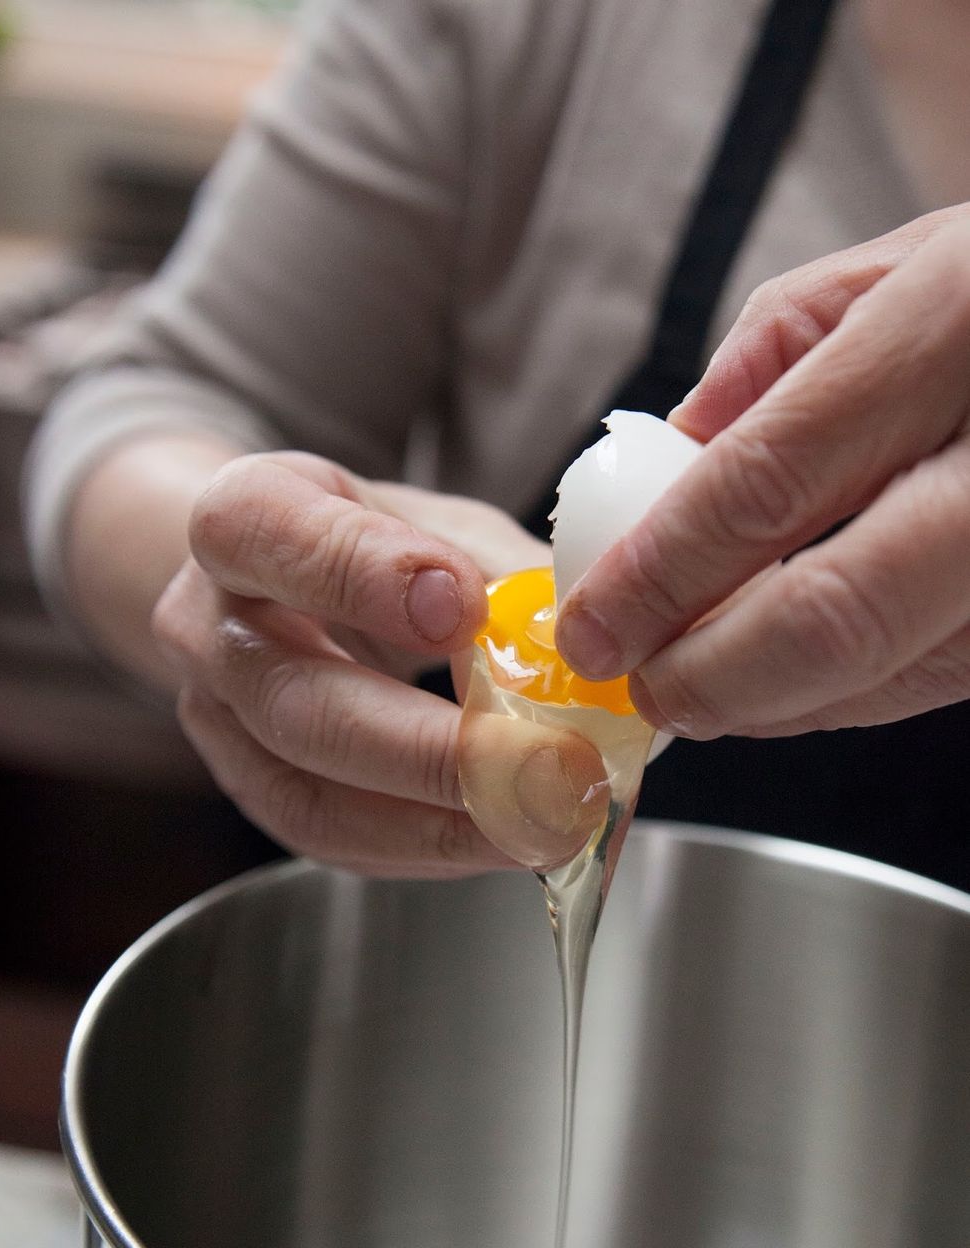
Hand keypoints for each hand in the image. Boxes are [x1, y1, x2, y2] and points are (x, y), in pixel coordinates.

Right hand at [153, 450, 581, 875]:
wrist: (286, 589)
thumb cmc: (373, 545)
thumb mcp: (435, 520)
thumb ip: (498, 569)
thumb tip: (576, 649)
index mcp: (243, 517)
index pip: (257, 531)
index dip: (358, 573)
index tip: (461, 608)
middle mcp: (205, 620)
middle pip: (291, 698)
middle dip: (427, 749)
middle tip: (540, 765)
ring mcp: (217, 717)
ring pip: (304, 792)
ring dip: (434, 823)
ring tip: (539, 824)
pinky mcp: (249, 786)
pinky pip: (327, 836)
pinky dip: (423, 847)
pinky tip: (501, 837)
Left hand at [555, 207, 969, 738]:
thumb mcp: (891, 270)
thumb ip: (768, 361)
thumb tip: (669, 465)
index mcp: (955, 326)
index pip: (767, 480)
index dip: (659, 575)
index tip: (591, 628)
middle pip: (834, 612)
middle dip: (708, 675)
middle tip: (642, 689)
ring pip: (893, 670)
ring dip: (771, 701)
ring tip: (698, 686)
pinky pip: (939, 676)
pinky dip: (845, 692)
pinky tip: (786, 675)